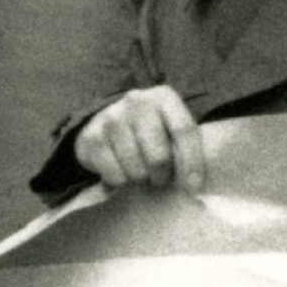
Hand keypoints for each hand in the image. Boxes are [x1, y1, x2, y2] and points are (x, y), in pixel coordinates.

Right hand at [73, 84, 204, 193]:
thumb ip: (188, 147)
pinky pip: (115, 175)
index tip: (194, 188)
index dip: (193, 163)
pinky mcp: (92, 136)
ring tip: (141, 173)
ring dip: (142, 180)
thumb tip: (195, 184)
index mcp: (164, 97)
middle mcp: (137, 101)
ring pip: (137, 170)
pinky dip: (121, 182)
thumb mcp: (173, 129)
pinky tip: (121, 171)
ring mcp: (112, 117)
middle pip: (159, 157)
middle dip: (163, 177)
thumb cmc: (151, 132)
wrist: (107, 124)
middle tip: (161, 180)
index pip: (184, 131)